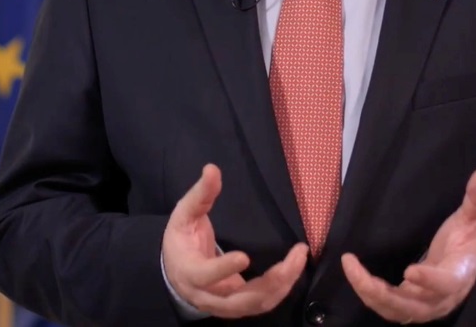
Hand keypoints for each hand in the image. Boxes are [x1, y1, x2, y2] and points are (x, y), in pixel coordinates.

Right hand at [162, 164, 307, 317]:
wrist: (176, 273)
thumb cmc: (181, 240)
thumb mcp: (184, 215)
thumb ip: (200, 195)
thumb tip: (212, 169)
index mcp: (190, 272)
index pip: (205, 276)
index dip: (223, 270)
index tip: (244, 257)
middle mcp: (207, 296)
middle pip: (240, 299)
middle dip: (272, 281)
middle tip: (295, 257)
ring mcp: (224, 306)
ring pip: (255, 304)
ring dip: (282, 285)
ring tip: (299, 258)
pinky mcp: (238, 307)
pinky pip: (262, 304)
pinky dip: (281, 290)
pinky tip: (294, 270)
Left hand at [341, 168, 475, 323]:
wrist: (466, 263)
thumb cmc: (468, 239)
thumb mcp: (473, 218)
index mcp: (460, 274)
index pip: (447, 283)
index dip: (430, 280)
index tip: (409, 270)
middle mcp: (443, 297)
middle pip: (415, 306)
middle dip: (384, 294)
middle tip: (359, 274)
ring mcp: (427, 305)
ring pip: (398, 311)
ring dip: (371, 295)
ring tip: (351, 269)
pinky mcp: (412, 306)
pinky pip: (390, 308)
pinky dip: (371, 297)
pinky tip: (357, 276)